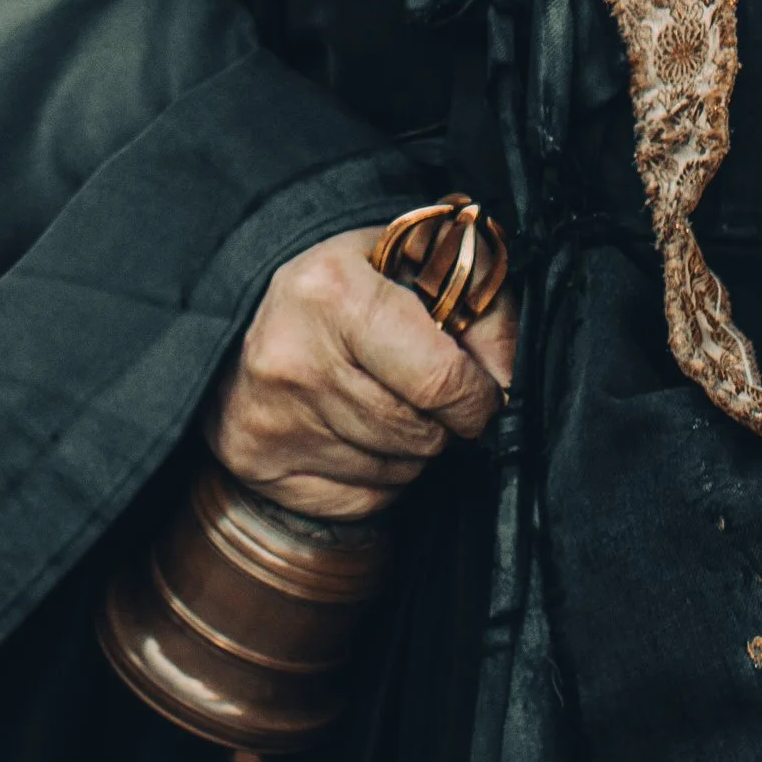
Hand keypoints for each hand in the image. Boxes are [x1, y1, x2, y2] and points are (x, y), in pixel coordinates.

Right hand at [206, 225, 518, 521]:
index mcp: (333, 292)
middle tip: (434, 394)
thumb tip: (510, 384)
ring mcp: (271, 417)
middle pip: (418, 431)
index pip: (438, 379)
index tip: (484, 393)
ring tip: (393, 403)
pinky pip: (361, 499)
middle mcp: (293, 357)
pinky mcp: (257, 461)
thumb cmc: (354, 283)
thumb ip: (483, 310)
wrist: (251, 312)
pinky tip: (363, 434)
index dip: (479, 396)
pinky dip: (381, 476)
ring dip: (414, 448)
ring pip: (395, 470)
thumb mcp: (421, 262)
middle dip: (445, 421)